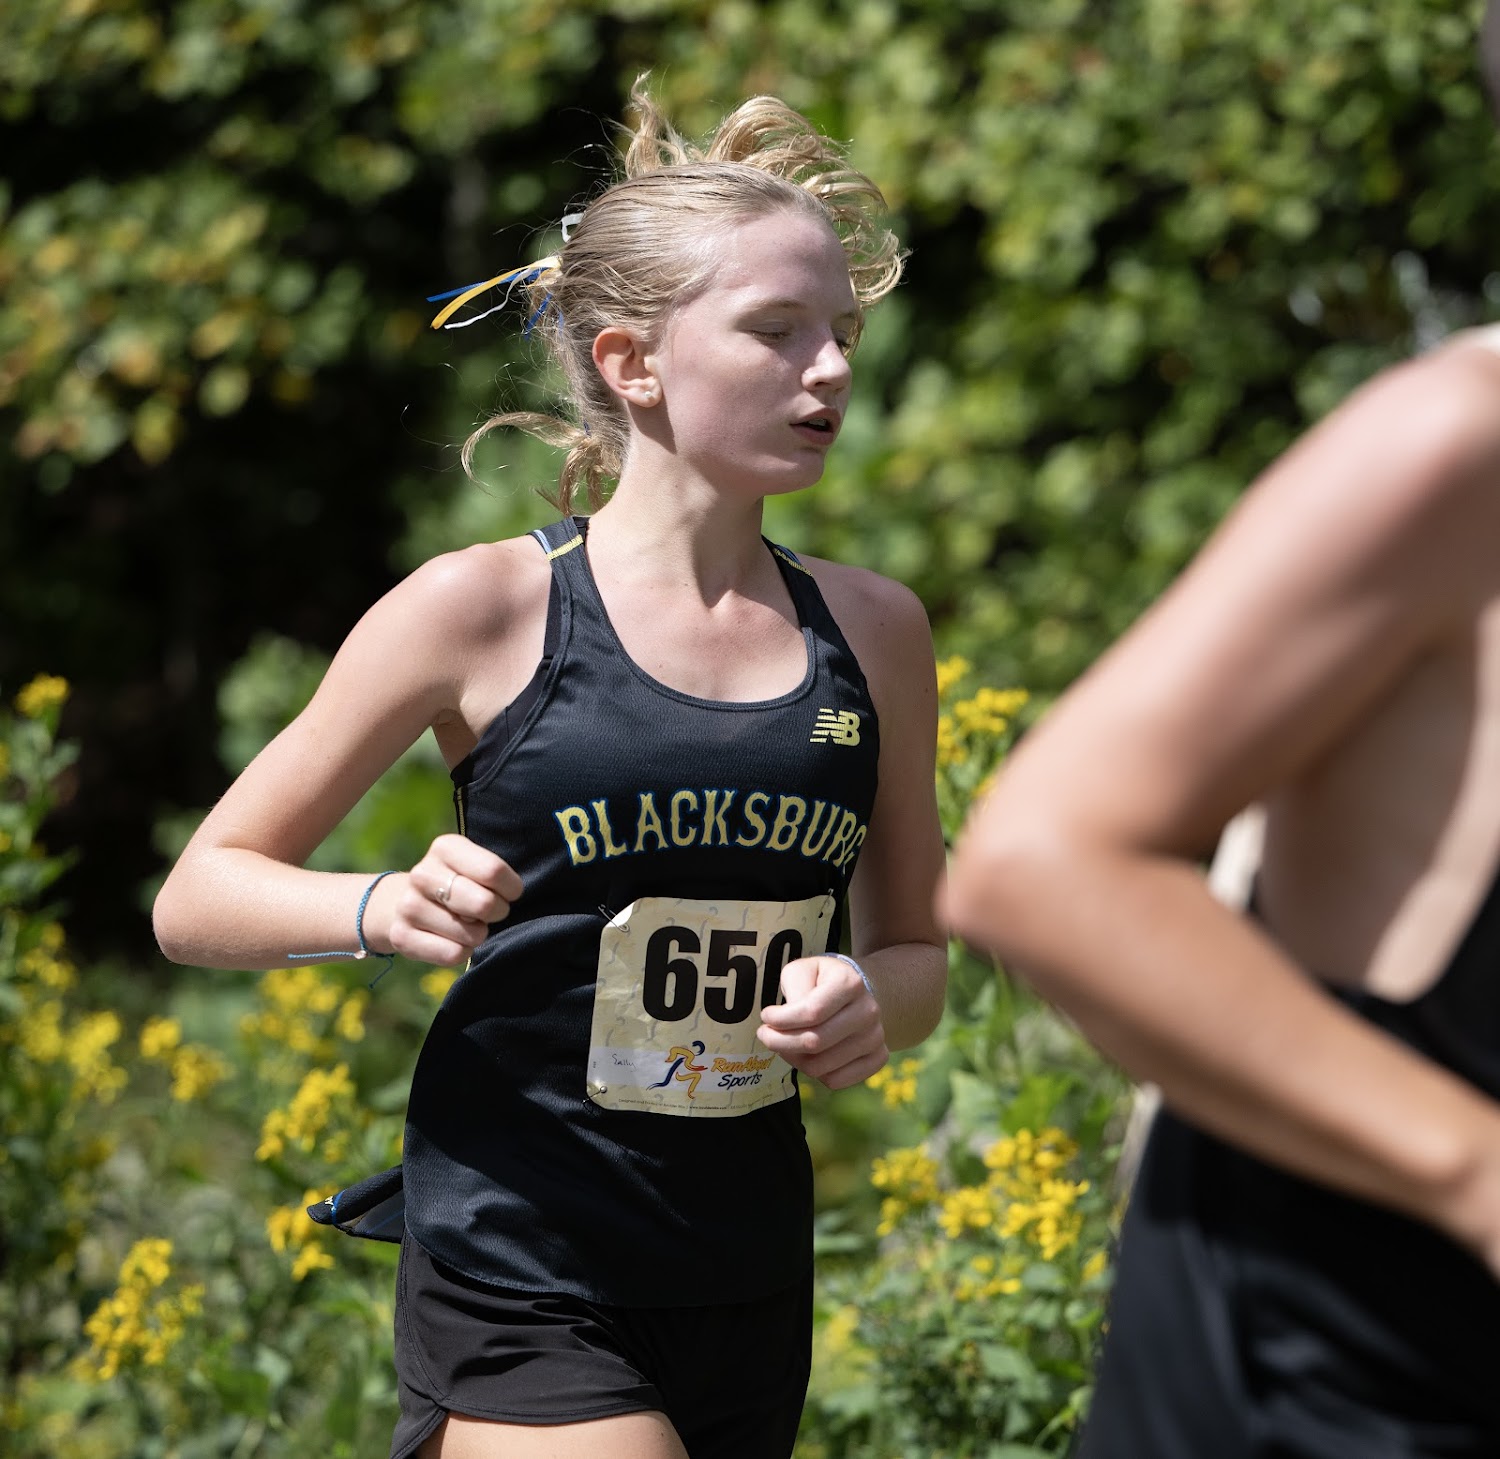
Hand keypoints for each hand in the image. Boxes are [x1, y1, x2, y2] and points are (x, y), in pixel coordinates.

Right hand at [375, 833, 523, 967]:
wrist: (404, 902)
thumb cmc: (458, 882)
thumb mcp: (474, 865)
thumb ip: (494, 874)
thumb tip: (509, 900)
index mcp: (445, 848)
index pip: (493, 871)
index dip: (511, 888)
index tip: (508, 892)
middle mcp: (422, 874)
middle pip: (484, 903)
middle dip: (498, 912)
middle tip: (490, 911)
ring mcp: (408, 906)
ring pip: (472, 934)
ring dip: (479, 933)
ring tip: (468, 923)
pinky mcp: (401, 937)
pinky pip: (453, 954)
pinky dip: (463, 951)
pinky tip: (454, 939)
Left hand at [756, 955, 888, 1089]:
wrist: (854, 994)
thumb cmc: (821, 982)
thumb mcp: (803, 970)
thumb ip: (794, 989)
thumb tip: (786, 1021)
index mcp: (850, 983)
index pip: (811, 1012)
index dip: (781, 1020)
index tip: (766, 1016)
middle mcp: (868, 1011)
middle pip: (814, 1042)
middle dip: (779, 1042)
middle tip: (766, 1035)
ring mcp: (875, 1037)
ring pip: (821, 1066)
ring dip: (794, 1058)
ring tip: (787, 1043)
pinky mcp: (878, 1058)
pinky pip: (836, 1080)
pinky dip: (815, 1073)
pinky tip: (809, 1056)